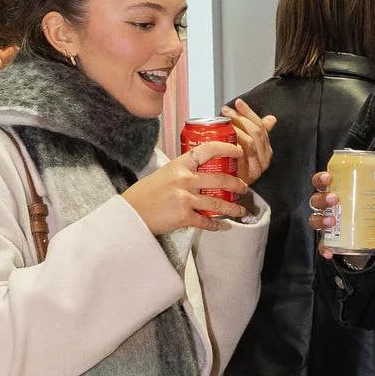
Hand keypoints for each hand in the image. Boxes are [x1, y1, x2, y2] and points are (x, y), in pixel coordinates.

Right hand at [124, 143, 248, 234]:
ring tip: (241, 210)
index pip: (207, 150)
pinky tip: (223, 226)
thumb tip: (199, 169)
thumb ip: (182, 171)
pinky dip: (217, 225)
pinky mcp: (184, 216)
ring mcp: (185, 198)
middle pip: (220, 179)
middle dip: (237, 184)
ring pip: (218, 203)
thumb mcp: (163, 173)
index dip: (226, 148)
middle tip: (244, 188)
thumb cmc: (145, 193)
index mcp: (179, 165)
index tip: (238, 151)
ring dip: (233, 208)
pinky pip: (206, 222)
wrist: (130, 213)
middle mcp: (184, 179)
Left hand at [222, 97, 276, 186]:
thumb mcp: (246, 146)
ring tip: (223, 122)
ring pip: (250, 142)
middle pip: (256, 133)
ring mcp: (256, 168)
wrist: (225, 191)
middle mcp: (264, 159)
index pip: (261, 126)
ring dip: (236, 129)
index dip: (249, 113)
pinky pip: (241, 157)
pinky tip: (223, 138)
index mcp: (266, 149)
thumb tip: (272, 119)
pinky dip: (233, 145)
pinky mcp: (246, 177)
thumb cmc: (233, 165)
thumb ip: (258, 131)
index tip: (237, 103)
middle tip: (226, 112)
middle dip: (240, 118)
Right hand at [309, 168, 374, 260]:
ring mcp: (323, 223)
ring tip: (333, 221)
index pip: (319, 183)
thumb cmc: (357, 208)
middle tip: (335, 199)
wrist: (358, 231)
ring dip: (321, 220)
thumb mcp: (367, 200)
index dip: (320, 179)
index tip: (328, 177)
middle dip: (323, 198)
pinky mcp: (326, 240)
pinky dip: (324, 249)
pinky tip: (329, 252)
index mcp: (330, 192)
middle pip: (315, 200)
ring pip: (314, 220)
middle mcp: (323, 208)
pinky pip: (321, 245)